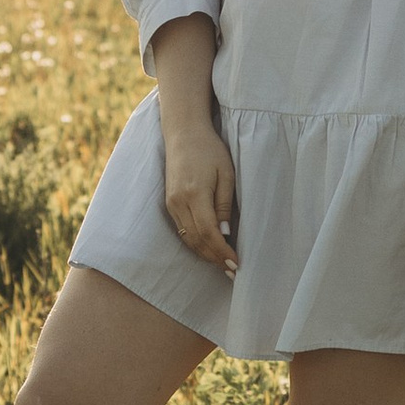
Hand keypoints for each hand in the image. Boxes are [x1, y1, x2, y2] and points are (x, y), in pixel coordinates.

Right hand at [161, 122, 238, 275]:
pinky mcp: (169, 203)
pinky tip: (208, 249)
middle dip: (214, 258)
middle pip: (196, 240)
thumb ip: (224, 204)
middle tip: (231, 271)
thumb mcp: (226, 174)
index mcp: (194, 194)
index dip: (222, 251)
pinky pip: (182, 230)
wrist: (184, 133)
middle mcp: (179, 202)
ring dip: (204, 254)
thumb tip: (224, 233)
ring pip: (187, 238)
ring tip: (222, 264)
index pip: (209, 233)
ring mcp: (171, 203)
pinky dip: (195, 243)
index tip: (236, 264)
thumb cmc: (210, 150)